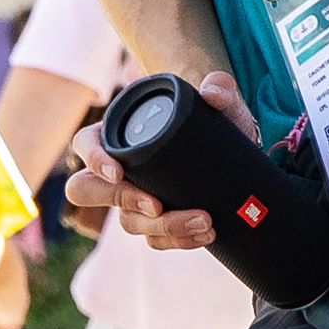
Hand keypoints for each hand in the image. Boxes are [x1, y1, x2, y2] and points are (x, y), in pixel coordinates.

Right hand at [63, 66, 252, 252]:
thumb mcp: (224, 103)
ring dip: (164, 228)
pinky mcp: (157, 224)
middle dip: (121, 201)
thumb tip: (211, 94)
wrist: (242, 158)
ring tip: (203, 221)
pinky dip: (180, 241)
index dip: (93, 159)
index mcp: (121, 134)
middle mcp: (119, 170)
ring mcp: (135, 200)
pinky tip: (205, 234)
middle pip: (88, 191)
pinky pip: (155, 241)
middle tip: (157, 206)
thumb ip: (220, 86)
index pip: (85, 143)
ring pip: (127, 223)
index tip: (118, 172)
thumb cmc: (220, 124)